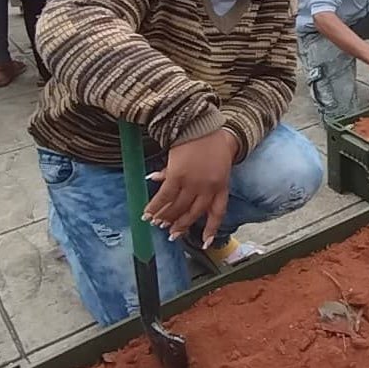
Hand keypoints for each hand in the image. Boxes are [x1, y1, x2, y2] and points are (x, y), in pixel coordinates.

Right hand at [144, 129, 238, 246]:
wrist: (201, 125)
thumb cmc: (210, 141)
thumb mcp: (216, 163)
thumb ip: (200, 180)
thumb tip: (177, 186)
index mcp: (221, 185)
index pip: (218, 212)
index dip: (211, 229)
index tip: (205, 243)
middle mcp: (208, 188)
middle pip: (194, 214)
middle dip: (182, 225)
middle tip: (172, 234)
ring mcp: (193, 183)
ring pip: (178, 208)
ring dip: (166, 217)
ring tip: (157, 223)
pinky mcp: (178, 176)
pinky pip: (165, 197)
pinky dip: (155, 206)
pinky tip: (147, 212)